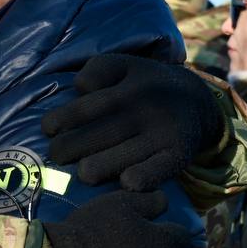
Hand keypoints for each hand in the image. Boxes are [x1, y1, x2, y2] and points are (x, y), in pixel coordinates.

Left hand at [42, 54, 224, 189]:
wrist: (199, 101)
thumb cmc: (147, 84)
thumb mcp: (125, 65)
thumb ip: (98, 69)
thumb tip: (79, 88)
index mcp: (130, 85)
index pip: (88, 106)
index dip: (62, 119)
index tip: (47, 129)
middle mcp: (146, 109)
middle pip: (100, 134)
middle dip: (70, 148)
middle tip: (57, 155)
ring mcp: (163, 133)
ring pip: (123, 156)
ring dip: (97, 168)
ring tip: (83, 172)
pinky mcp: (178, 155)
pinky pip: (157, 171)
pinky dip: (140, 178)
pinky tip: (125, 182)